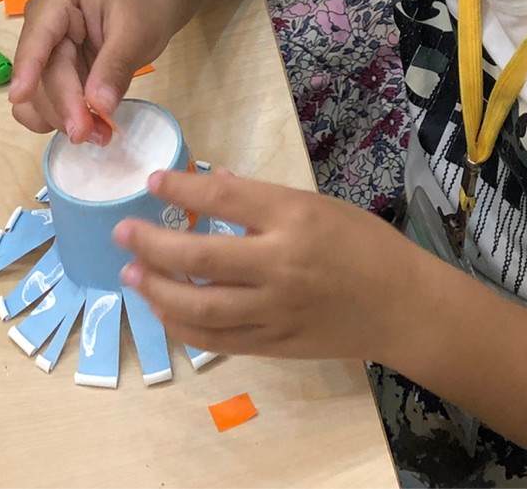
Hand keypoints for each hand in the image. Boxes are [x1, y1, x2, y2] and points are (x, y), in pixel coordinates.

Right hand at [9, 0, 185, 143]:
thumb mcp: (137, 30)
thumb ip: (115, 67)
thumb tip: (98, 106)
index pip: (37, 36)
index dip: (27, 67)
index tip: (19, 97)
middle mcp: (44, 23)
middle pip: (41, 73)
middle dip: (65, 106)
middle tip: (95, 135)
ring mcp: (49, 47)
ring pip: (40, 92)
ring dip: (64, 118)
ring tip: (99, 134)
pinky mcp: (60, 68)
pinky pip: (50, 98)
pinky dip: (66, 115)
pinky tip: (90, 126)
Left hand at [116, 169, 419, 362]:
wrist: (402, 307)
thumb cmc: (365, 246)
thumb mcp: (318, 205)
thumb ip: (261, 198)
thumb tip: (209, 180)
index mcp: (294, 218)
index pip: (223, 197)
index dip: (180, 187)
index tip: (151, 182)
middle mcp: (279, 264)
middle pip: (197, 254)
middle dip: (150, 242)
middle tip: (123, 232)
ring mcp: (273, 310)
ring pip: (197, 305)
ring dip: (156, 289)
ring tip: (133, 273)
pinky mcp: (272, 345)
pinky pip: (214, 338)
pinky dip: (182, 325)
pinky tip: (164, 310)